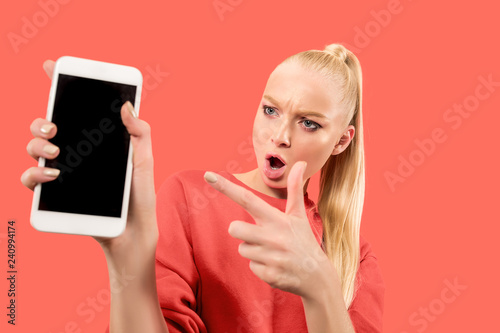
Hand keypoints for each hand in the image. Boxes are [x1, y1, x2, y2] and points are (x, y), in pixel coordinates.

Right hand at [21, 60, 157, 254]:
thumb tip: (126, 105)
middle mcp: (76, 154)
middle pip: (47, 127)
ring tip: (55, 151)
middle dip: (42, 120)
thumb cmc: (140, 196)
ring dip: (36, 144)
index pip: (76, 110)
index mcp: (96, 142)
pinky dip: (34, 175)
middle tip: (54, 126)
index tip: (52, 67)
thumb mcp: (144, 161)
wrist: (132, 232)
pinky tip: (51, 175)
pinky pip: (32, 181)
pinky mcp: (56, 195)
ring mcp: (64, 173)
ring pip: (35, 149)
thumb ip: (140, 133)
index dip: (61, 87)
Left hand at [204, 161, 333, 298]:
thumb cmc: (303, 241)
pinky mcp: (269, 274)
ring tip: (271, 252)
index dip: (226, 187)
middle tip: (258, 235)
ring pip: (242, 249)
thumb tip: (300, 163)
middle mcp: (273, 236)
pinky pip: (250, 266)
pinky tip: (275, 265)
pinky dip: (260, 266)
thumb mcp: (299, 216)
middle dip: (240, 231)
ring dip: (252, 250)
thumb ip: (295, 189)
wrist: (317, 276)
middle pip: (234, 228)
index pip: (247, 198)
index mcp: (277, 219)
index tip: (208, 175)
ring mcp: (271, 256)